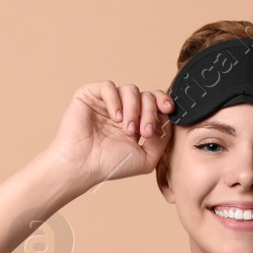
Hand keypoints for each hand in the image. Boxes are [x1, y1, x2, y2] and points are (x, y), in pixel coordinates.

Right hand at [45, 80, 174, 187]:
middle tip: (143, 132)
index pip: (154, 103)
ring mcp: (106, 103)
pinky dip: (115, 100)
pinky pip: (109, 87)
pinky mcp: (90, 96)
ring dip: (133, 108)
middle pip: (146, 95)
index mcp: (136, 122)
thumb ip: (162, 140)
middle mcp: (122, 110)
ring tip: (127, 129)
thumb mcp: (147, 158)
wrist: (83, 166)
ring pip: (130, 89)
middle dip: (149, 111)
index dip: (163, 102)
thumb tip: (167, 121)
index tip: (169, 109)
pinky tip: (114, 118)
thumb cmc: (110, 165)